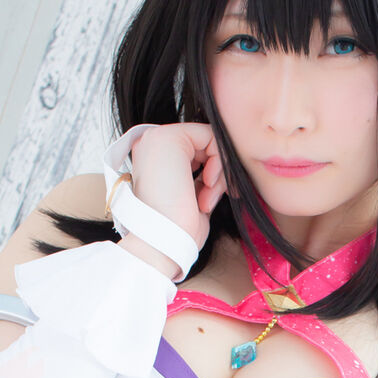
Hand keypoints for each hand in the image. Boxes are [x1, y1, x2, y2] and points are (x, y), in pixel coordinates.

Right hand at [120, 122, 227, 263]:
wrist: (164, 242)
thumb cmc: (179, 230)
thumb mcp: (194, 198)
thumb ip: (204, 179)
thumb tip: (225, 169)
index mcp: (154, 159)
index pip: (196, 152)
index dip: (214, 172)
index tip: (216, 198)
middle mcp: (152, 144)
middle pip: (204, 144)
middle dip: (220, 172)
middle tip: (214, 200)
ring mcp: (157, 138)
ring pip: (210, 140)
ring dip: (221, 172)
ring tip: (207, 200)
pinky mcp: (169, 137)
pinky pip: (211, 135)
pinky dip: (220, 160)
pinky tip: (209, 184)